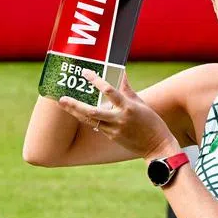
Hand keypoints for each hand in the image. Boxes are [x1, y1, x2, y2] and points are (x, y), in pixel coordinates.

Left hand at [58, 71, 178, 159]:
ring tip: (63, 104)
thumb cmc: (151, 121)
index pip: (109, 91)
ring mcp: (113, 130)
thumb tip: (121, 72)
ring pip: (89, 120)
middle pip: (91, 112)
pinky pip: (96, 125)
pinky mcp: (111, 136)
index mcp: (127, 107)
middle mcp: (118, 119)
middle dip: (75, 105)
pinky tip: (77, 112)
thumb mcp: (140, 103)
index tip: (85, 72)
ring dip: (75, 112)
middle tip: (62, 98)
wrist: (156, 145)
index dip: (96, 81)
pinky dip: (86, 118)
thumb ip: (127, 89)